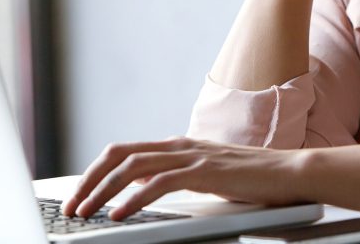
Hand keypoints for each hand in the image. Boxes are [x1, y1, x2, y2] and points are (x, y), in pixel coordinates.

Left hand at [62, 137, 307, 220]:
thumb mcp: (205, 173)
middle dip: (91, 179)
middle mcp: (181, 145)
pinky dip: (134, 198)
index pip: (126, 151)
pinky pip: (160, 182)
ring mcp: (193, 156)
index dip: (97, 171)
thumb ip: (176, 174)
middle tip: (72, 205)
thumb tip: (142, 186)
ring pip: (134, 166)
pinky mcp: (205, 171)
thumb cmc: (250, 177)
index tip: (80, 194)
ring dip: (104, 190)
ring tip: (85, 212)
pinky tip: (120, 214)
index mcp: (179, 145)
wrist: (287, 172)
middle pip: (121, 154)